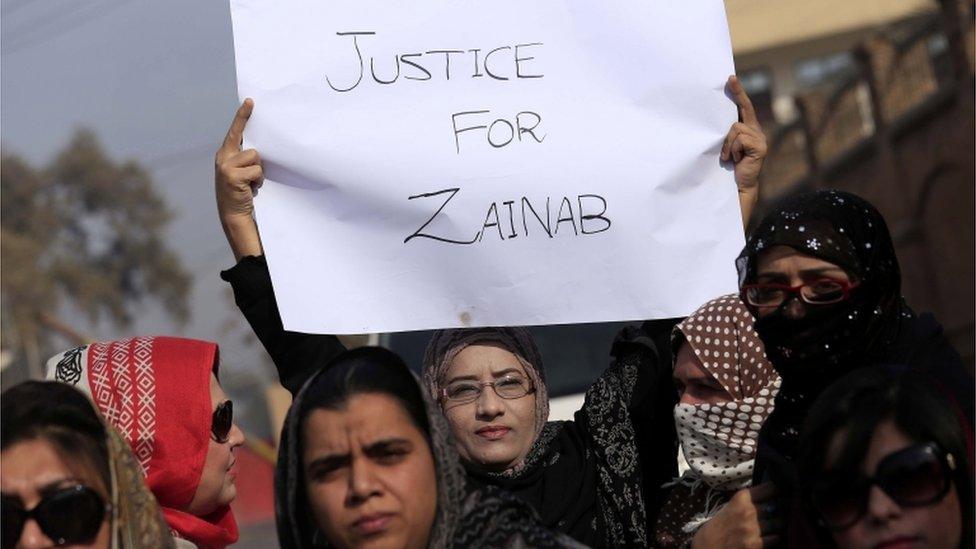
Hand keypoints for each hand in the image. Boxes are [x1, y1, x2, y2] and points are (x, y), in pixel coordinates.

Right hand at [215, 99, 263, 259]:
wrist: (234, 215)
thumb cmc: (242, 193)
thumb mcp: (241, 173)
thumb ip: (245, 160)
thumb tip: (260, 149)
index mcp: (225, 155)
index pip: (234, 131)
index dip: (242, 116)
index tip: (250, 101)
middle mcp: (222, 157)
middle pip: (242, 137)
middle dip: (251, 138)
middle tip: (253, 109)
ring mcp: (225, 166)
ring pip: (255, 156)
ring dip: (258, 171)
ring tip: (252, 183)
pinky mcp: (232, 175)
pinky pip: (256, 170)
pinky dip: (258, 180)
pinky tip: (251, 189)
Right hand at [691, 483, 780, 548]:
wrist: (707, 546)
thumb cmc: (720, 526)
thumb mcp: (732, 506)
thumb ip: (750, 501)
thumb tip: (774, 498)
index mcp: (741, 498)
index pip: (772, 488)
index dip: (780, 491)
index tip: (783, 492)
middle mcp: (748, 511)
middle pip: (779, 505)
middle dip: (782, 509)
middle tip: (781, 511)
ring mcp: (753, 528)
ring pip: (780, 522)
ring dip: (779, 524)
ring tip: (773, 525)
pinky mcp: (755, 544)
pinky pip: (776, 538)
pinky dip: (774, 537)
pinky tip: (767, 537)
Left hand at [722, 75, 766, 225]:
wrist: (738, 185)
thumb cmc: (729, 166)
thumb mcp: (726, 145)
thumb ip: (726, 133)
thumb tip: (712, 118)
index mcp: (749, 129)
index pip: (744, 107)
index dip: (739, 92)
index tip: (731, 78)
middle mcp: (757, 131)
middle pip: (743, 110)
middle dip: (737, 94)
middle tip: (729, 79)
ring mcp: (760, 138)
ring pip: (735, 128)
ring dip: (727, 143)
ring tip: (728, 156)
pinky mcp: (760, 147)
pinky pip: (739, 138)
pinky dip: (732, 149)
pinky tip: (734, 159)